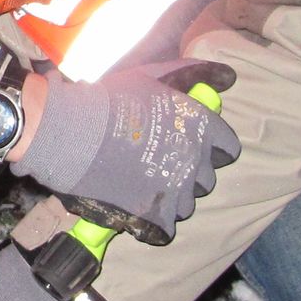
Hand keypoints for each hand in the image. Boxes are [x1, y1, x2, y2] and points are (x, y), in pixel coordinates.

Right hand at [10, 63, 239, 243]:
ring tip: (143, 185)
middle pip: (206, 179)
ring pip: (187, 204)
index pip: (227, 148)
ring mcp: (178, 191)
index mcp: (200, 127)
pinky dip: (154, 222)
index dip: (210, 147)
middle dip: (188, 173)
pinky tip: (137, 208)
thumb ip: (190, 73)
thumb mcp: (152, 76)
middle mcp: (196, 160)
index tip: (191, 147)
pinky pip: (167, 227)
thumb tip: (227, 75)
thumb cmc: (110, 100)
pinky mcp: (157, 216)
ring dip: (170, 197)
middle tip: (160, 165)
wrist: (72, 132)